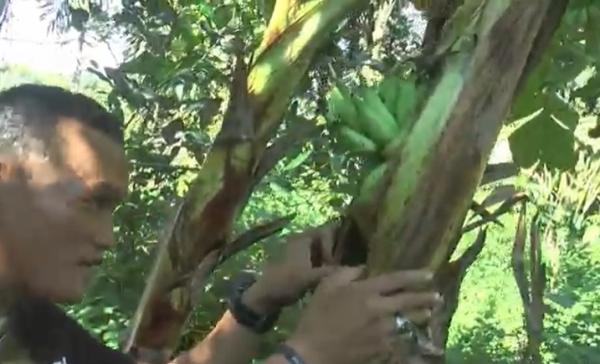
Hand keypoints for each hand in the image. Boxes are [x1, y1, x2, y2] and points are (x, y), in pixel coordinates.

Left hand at [242, 223, 337, 314]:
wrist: (264, 296)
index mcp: (303, 238)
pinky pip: (319, 259)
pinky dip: (326, 266)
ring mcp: (301, 251)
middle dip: (337, 252)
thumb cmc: (285, 283)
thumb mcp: (310, 277)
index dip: (336, 245)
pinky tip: (330, 278)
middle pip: (328, 238)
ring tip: (338, 274)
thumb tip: (358, 269)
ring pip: (324, 249)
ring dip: (332, 260)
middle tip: (341, 268)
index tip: (334, 263)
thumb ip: (332, 272)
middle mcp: (303, 240)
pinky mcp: (300, 262)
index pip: (329, 230)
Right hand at [285, 267, 440, 363]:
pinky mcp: (382, 349)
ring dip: (421, 316)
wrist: (312, 352)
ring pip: (409, 322)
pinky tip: (413, 335)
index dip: (415, 276)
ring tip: (429, 314)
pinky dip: (409, 337)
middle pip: (409, 301)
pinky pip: (401, 340)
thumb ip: (346, 273)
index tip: (430, 273)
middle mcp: (380, 310)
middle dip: (426, 297)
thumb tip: (363, 268)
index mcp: (366, 292)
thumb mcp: (326, 286)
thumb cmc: (316, 316)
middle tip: (438, 296)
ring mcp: (383, 332)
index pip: (396, 280)